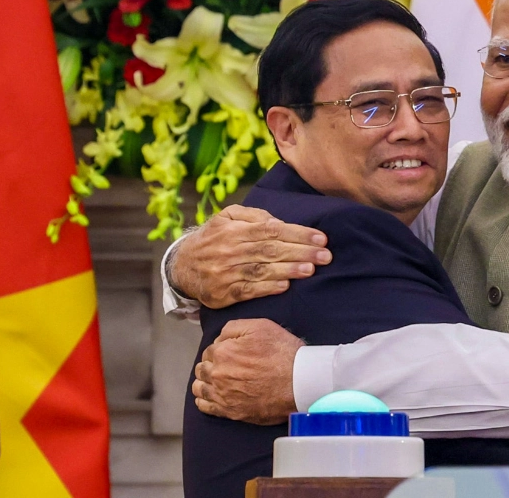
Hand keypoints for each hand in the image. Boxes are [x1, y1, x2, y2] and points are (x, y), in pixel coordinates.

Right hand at [170, 205, 331, 308]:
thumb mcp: (227, 217)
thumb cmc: (214, 238)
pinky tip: (285, 286)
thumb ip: (253, 215)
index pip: (272, 230)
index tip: (320, 238)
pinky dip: (267, 288)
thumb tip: (278, 222)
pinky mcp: (224, 293)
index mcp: (234, 230)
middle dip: (301, 252)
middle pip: (271, 250)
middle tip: (325, 255)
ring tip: (311, 269)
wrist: (182, 266)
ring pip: (262, 271)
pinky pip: (248, 291)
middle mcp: (230, 250)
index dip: (298, 234)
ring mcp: (226, 273)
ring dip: (289, 270)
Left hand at [193, 318, 303, 423]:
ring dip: (204, 382)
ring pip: (199, 388)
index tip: (230, 352)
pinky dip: (203, 401)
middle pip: (202, 369)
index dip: (220, 349)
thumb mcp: (261, 326)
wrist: (299, 382)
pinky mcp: (230, 412)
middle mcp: (218, 374)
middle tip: (224, 365)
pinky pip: (205, 407)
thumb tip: (219, 338)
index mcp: (223, 352)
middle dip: (210, 365)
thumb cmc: (283, 353)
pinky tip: (210, 397)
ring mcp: (222, 395)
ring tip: (215, 380)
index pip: (210, 350)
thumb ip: (233, 328)